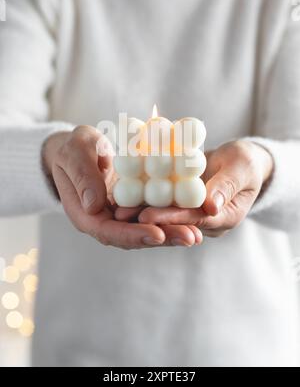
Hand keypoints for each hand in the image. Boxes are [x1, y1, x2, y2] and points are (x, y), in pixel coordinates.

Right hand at [43, 126, 202, 248]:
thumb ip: (83, 176)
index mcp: (85, 214)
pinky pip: (151, 214)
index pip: (108, 232)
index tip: (157, 234)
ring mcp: (119, 215)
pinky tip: (191, 217)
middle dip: (162, 238)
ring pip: (145, 228)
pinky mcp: (133, 206)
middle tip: (190, 237)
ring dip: (171, 233)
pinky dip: (169, 217)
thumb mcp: (74, 153)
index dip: (133, 234)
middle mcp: (104, 221)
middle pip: (133, 236)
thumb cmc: (72, 148)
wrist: (76, 150)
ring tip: (196, 234)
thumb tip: (95, 206)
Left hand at [133, 140, 273, 237]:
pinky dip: (146, 197)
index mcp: (225, 217)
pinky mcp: (183, 204)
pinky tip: (125, 193)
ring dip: (141, 211)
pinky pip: (164, 202)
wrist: (243, 162)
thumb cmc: (247, 162)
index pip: (194, 220)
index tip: (147, 214)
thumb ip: (227, 186)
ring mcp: (193, 214)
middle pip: (175, 222)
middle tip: (122, 214)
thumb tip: (210, 207)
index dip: (170, 218)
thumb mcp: (241, 168)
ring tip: (116, 208)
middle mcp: (206, 221)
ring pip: (166, 214)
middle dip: (148, 219)